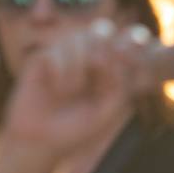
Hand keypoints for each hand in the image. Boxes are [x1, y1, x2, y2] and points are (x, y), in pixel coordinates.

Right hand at [0, 19, 154, 161]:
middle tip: (100, 68)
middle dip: (104, 49)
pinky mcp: (43, 57)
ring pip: (80, 37)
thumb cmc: (78, 127)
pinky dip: (60, 71)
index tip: (125, 66)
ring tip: (72, 90)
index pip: (127, 39)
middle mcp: (89, 53)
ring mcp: (65, 53)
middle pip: (103, 30)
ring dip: (79, 64)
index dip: (131, 45)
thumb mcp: (108, 110)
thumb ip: (120, 84)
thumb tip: (118, 54)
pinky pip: (56, 51)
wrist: (42, 142)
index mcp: (112, 64)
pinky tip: (58, 89)